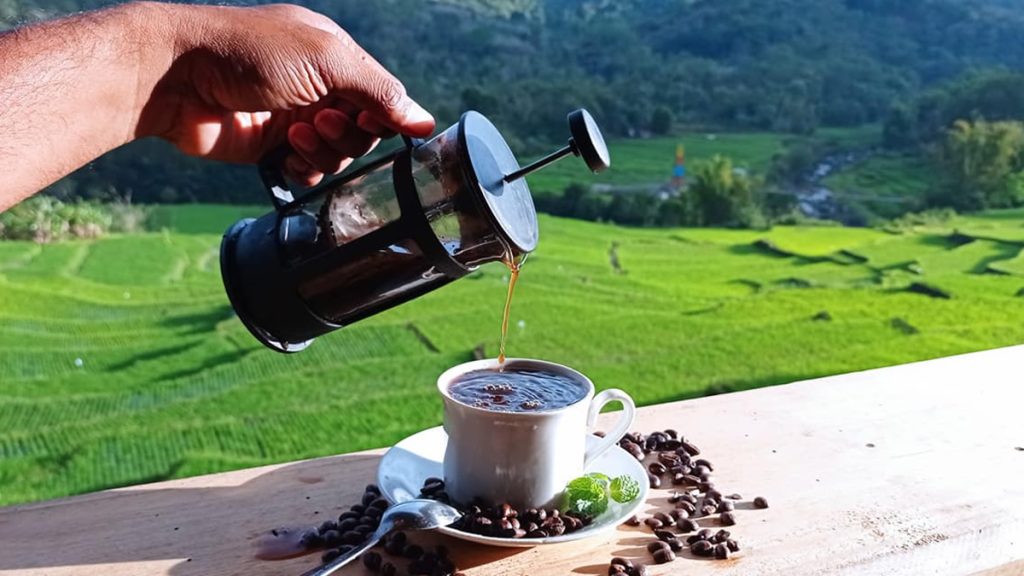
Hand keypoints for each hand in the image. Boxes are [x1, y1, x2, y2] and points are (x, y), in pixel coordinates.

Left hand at [142, 3, 434, 185]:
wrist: (176, 78)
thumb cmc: (247, 52)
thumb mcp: (326, 59)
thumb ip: (379, 91)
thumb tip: (424, 120)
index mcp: (334, 55)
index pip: (382, 96)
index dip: (384, 116)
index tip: (373, 123)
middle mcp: (317, 86)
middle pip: (364, 130)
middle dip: (348, 133)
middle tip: (318, 120)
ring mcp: (294, 117)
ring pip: (339, 154)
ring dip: (324, 149)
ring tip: (293, 133)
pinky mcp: (271, 146)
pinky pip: (308, 171)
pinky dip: (304, 168)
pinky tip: (284, 153)